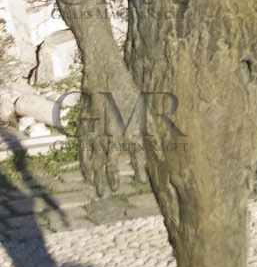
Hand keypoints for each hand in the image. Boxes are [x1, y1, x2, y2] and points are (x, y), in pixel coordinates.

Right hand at [76, 66, 148, 195]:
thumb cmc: (129, 92)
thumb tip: (163, 153)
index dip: (139, 170)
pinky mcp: (85, 128)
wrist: (105, 75)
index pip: (138, 156)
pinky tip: (87, 175)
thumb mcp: (146, 111)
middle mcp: (115, 135)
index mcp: (133, 130)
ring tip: (100, 191)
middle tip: (114, 189)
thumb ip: (154, 133)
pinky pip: (84, 151)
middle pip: (112, 164)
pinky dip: (85, 164)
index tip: (140, 181)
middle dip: (113, 178)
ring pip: (97, 161)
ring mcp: (98, 132)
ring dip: (98, 177)